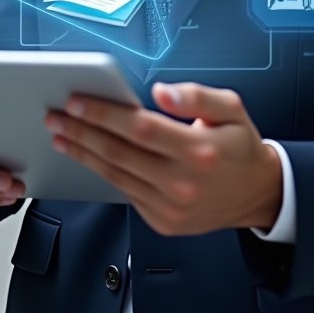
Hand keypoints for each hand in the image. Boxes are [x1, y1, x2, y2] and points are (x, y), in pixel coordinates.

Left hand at [44, 82, 281, 235]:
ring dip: (83, 153)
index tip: (78, 101)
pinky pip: (124, 192)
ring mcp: (171, 206)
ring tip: (61, 135)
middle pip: (119, 153)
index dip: (105, 114)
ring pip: (115, 175)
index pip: (140, 128)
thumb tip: (161, 92)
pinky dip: (102, 173)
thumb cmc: (240, 146)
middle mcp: (182, 182)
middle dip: (81, 132)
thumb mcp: (231, 108)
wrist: (258, 194)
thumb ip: (195, 95)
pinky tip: (87, 156)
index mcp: (198, 149)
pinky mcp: (162, 221)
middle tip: (56, 116)